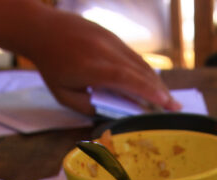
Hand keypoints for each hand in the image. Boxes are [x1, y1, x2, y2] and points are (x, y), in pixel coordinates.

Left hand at [24, 11, 179, 115]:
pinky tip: (151, 83)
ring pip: (139, 62)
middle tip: (175, 107)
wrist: (41, 29)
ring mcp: (109, 39)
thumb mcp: (65, 94)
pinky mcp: (112, 35)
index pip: (126, 79)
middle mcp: (104, 50)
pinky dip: (144, 71)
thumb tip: (115, 114)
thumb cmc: (51, 66)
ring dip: (155, 81)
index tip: (165, 104)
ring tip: (167, 98)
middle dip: (160, 90)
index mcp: (91, 67)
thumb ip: (90, 107)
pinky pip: (132, 55)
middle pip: (140, 71)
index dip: (148, 91)